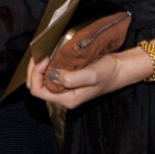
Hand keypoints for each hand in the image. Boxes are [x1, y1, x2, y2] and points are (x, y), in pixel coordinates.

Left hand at [25, 49, 144, 107]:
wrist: (120, 69)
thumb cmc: (107, 73)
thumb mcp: (91, 75)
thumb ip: (71, 78)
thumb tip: (51, 74)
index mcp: (66, 99)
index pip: (38, 91)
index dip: (36, 75)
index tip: (45, 59)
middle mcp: (63, 96)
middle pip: (37, 86)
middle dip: (34, 70)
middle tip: (41, 54)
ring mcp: (65, 89)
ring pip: (42, 80)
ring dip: (40, 67)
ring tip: (45, 54)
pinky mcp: (68, 81)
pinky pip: (51, 75)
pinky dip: (47, 65)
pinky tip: (51, 56)